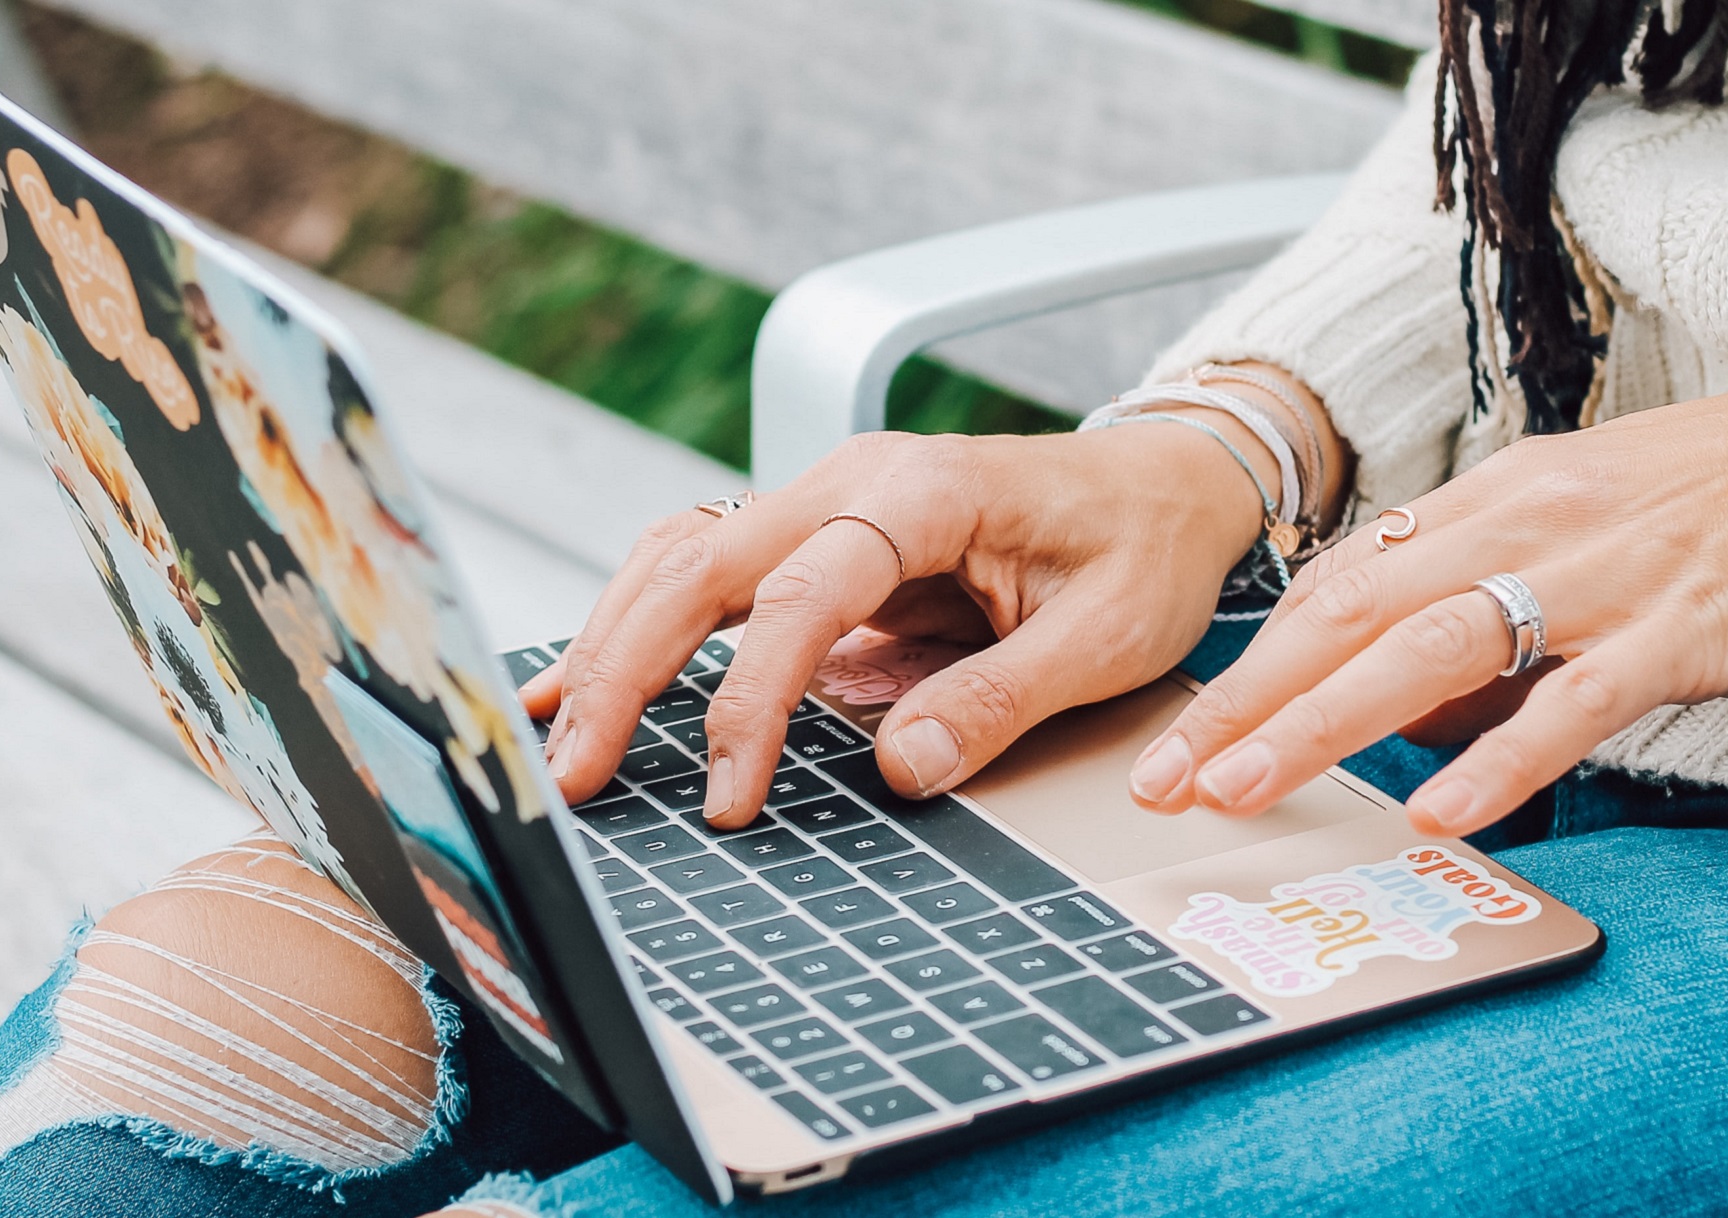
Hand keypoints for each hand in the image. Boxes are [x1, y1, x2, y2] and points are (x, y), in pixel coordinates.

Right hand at [518, 401, 1313, 828]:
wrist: (1167, 483)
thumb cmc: (1144, 550)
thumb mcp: (1108, 637)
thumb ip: (1002, 698)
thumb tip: (902, 767)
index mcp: (925, 493)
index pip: (804, 597)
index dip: (753, 701)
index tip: (730, 796)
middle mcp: (854, 481)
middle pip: (701, 564)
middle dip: (627, 670)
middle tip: (578, 774)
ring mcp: (826, 502)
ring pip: (681, 558)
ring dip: (614, 645)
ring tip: (559, 738)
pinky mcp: (818, 536)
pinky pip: (706, 570)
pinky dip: (638, 620)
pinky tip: (583, 679)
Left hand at [1128, 366, 1727, 834]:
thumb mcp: (1584, 539)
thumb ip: (1494, 622)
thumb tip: (1409, 723)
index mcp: (1497, 501)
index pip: (1342, 583)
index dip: (1252, 662)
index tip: (1183, 732)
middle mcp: (1527, 525)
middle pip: (1352, 613)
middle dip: (1247, 699)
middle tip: (1167, 775)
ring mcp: (1600, 573)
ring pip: (1430, 648)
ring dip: (1323, 722)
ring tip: (1247, 788)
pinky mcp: (1678, 626)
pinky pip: (1574, 699)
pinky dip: (1501, 757)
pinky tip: (1442, 810)